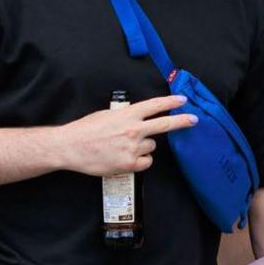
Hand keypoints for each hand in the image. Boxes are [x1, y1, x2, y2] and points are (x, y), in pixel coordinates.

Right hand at [59, 94, 195, 176]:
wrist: (70, 147)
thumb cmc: (85, 130)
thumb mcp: (106, 115)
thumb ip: (125, 116)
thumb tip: (138, 118)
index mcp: (127, 114)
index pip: (155, 105)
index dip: (171, 102)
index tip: (182, 100)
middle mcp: (133, 129)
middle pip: (165, 124)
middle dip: (182, 121)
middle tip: (193, 119)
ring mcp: (132, 147)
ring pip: (151, 146)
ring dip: (143, 146)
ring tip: (124, 146)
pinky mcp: (129, 163)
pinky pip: (146, 162)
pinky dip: (140, 160)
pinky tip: (127, 158)